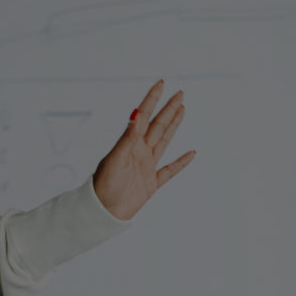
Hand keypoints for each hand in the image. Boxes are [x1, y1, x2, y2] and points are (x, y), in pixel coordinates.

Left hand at [90, 79, 193, 221]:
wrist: (103, 212)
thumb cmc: (104, 185)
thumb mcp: (116, 158)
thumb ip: (128, 137)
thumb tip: (137, 113)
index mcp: (130, 143)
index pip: (144, 116)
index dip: (153, 99)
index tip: (162, 83)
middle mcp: (139, 151)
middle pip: (158, 125)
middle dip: (169, 108)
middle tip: (180, 93)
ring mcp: (147, 166)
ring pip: (164, 141)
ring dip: (174, 125)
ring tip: (182, 110)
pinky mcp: (152, 183)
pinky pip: (170, 170)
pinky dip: (181, 162)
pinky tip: (191, 153)